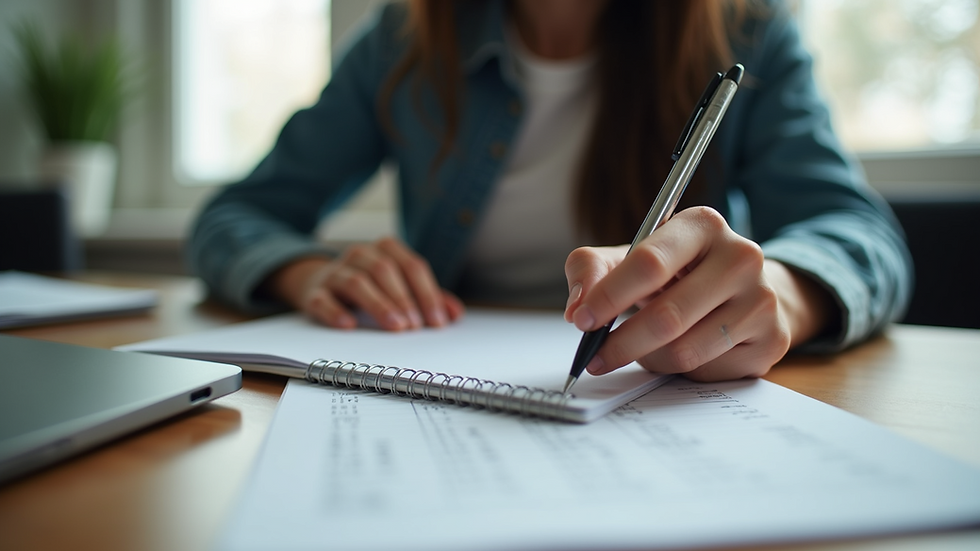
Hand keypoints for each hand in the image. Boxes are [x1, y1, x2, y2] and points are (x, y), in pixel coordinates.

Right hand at [267, 237, 463, 330]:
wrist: (318, 283)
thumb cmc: (370, 286)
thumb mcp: (399, 287)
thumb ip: (428, 298)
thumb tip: (455, 314)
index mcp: (385, 249)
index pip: (412, 266)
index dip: (427, 294)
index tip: (437, 322)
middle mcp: (359, 255)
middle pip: (385, 270)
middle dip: (404, 299)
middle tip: (416, 326)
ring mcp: (334, 272)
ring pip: (356, 282)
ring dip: (379, 305)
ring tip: (395, 327)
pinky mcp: (313, 293)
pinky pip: (322, 299)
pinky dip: (335, 312)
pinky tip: (349, 325)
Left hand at [563, 207, 831, 380]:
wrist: (745, 290)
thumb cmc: (678, 272)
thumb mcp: (631, 257)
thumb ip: (592, 270)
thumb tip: (576, 309)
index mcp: (703, 224)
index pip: (649, 263)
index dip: (609, 296)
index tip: (582, 320)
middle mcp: (741, 256)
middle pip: (667, 316)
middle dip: (621, 343)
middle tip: (594, 358)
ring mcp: (762, 299)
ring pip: (685, 351)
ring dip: (649, 359)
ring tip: (639, 349)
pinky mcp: (772, 339)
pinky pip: (707, 370)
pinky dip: (680, 370)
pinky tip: (678, 352)